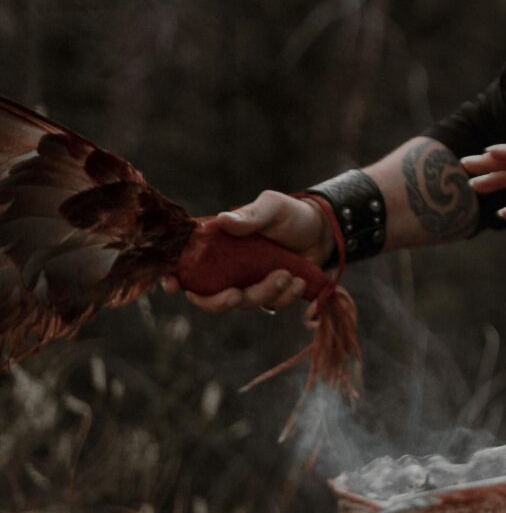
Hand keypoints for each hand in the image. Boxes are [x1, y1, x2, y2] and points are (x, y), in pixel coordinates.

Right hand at [162, 190, 332, 317]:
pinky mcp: (272, 293)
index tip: (173, 286)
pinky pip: (273, 305)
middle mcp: (228, 268)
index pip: (186, 266)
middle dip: (221, 302)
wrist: (325, 230)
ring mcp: (250, 283)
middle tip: (238, 294)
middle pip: (210, 297)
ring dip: (266, 294)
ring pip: (246, 302)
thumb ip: (250, 214)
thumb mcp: (272, 207)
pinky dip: (286, 298)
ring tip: (289, 275)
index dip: (174, 278)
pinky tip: (300, 282)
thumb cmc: (291, 215)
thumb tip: (224, 220)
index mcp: (218, 246)